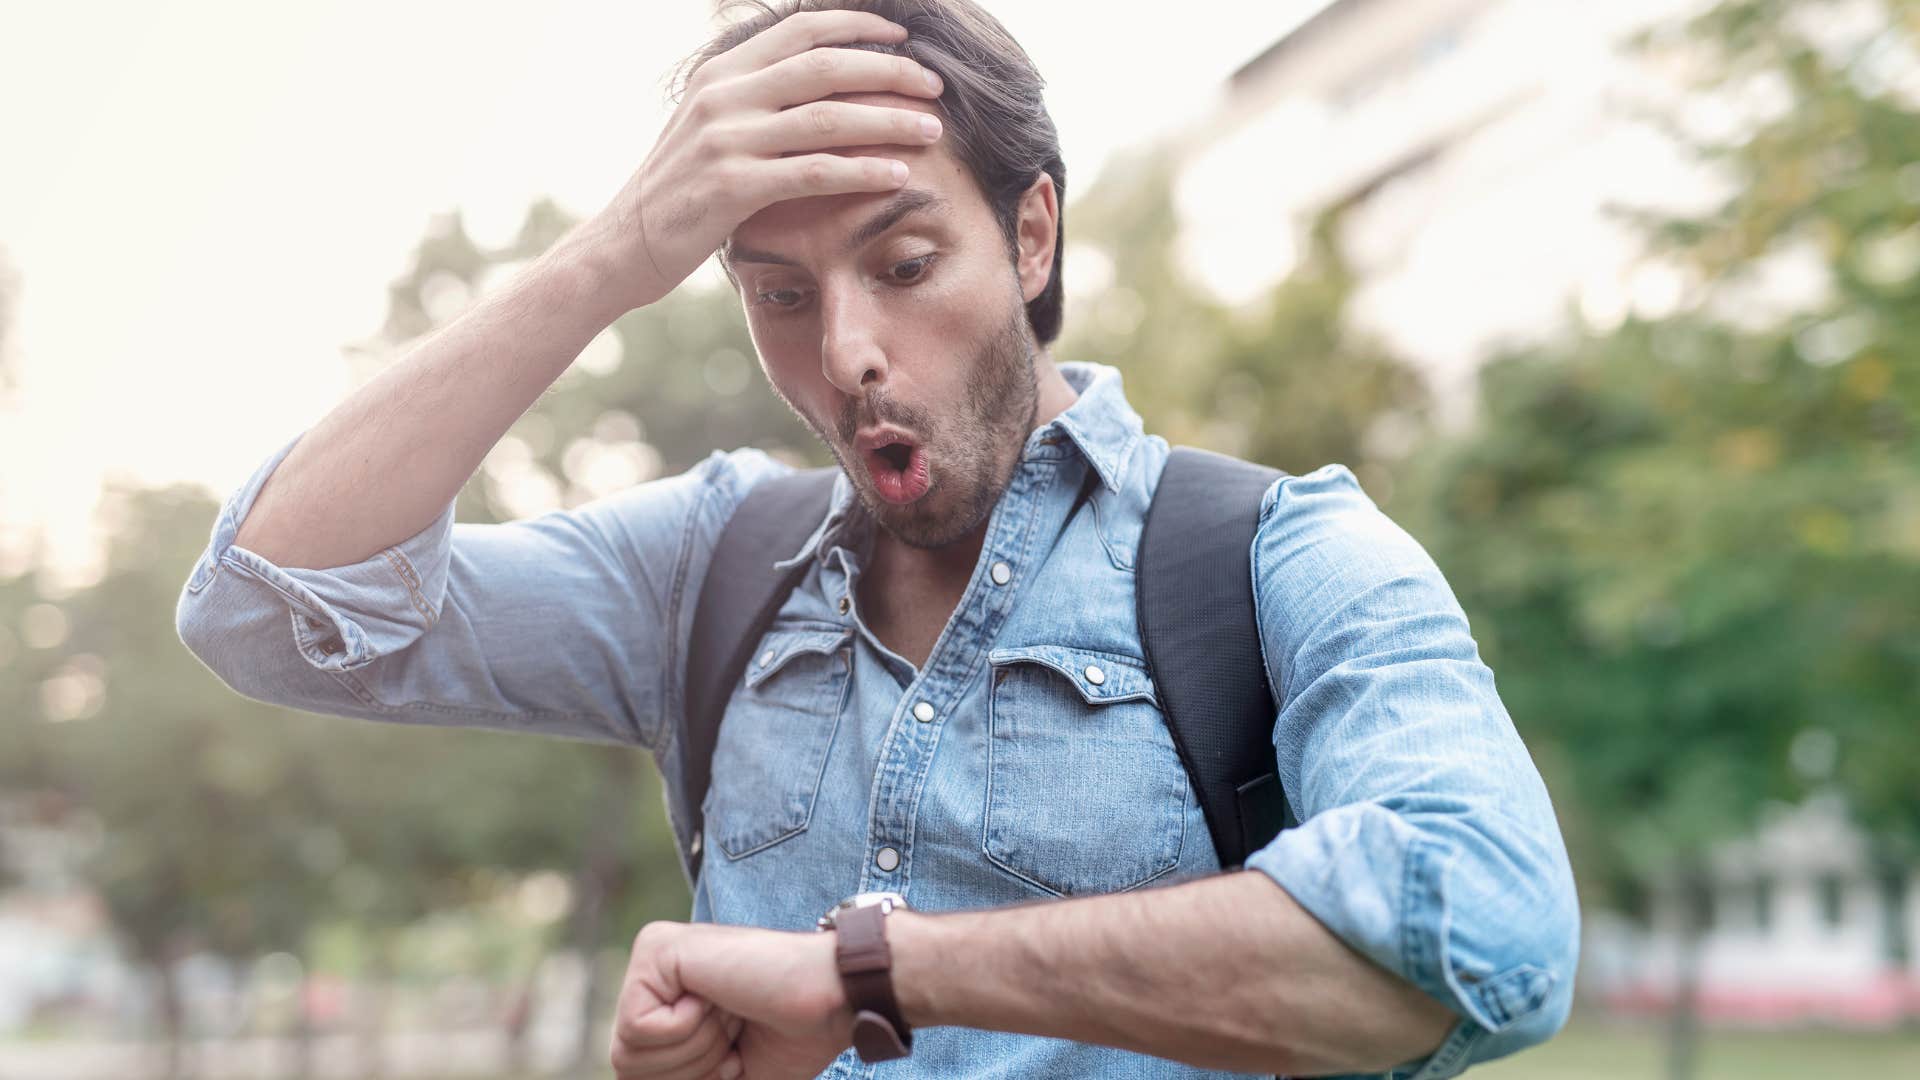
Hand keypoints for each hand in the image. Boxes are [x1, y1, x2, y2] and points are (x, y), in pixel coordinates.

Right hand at [587, 9, 944, 312]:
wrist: (622, 244)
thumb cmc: (677, 191)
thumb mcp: (707, 126)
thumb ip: (752, 99)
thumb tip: (814, 82)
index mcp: (721, 72)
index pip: (801, 30)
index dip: (859, 27)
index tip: (906, 38)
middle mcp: (723, 95)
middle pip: (825, 65)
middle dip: (889, 70)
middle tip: (935, 86)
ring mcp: (726, 139)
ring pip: (829, 117)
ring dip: (889, 120)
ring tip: (932, 129)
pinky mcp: (733, 186)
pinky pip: (815, 172)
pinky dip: (864, 170)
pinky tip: (899, 175)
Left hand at [611, 921, 852, 1079]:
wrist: (831, 998)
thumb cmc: (790, 1035)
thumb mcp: (720, 1073)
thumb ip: (676, 1077)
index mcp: (667, 1002)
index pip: (636, 1072)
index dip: (694, 1078)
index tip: (735, 1051)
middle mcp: (654, 974)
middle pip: (625, 1066)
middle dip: (689, 1070)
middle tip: (733, 1032)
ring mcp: (653, 955)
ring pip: (626, 1052)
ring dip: (692, 1051)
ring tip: (729, 1013)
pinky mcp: (656, 948)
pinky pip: (638, 1027)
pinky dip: (686, 1030)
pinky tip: (717, 996)